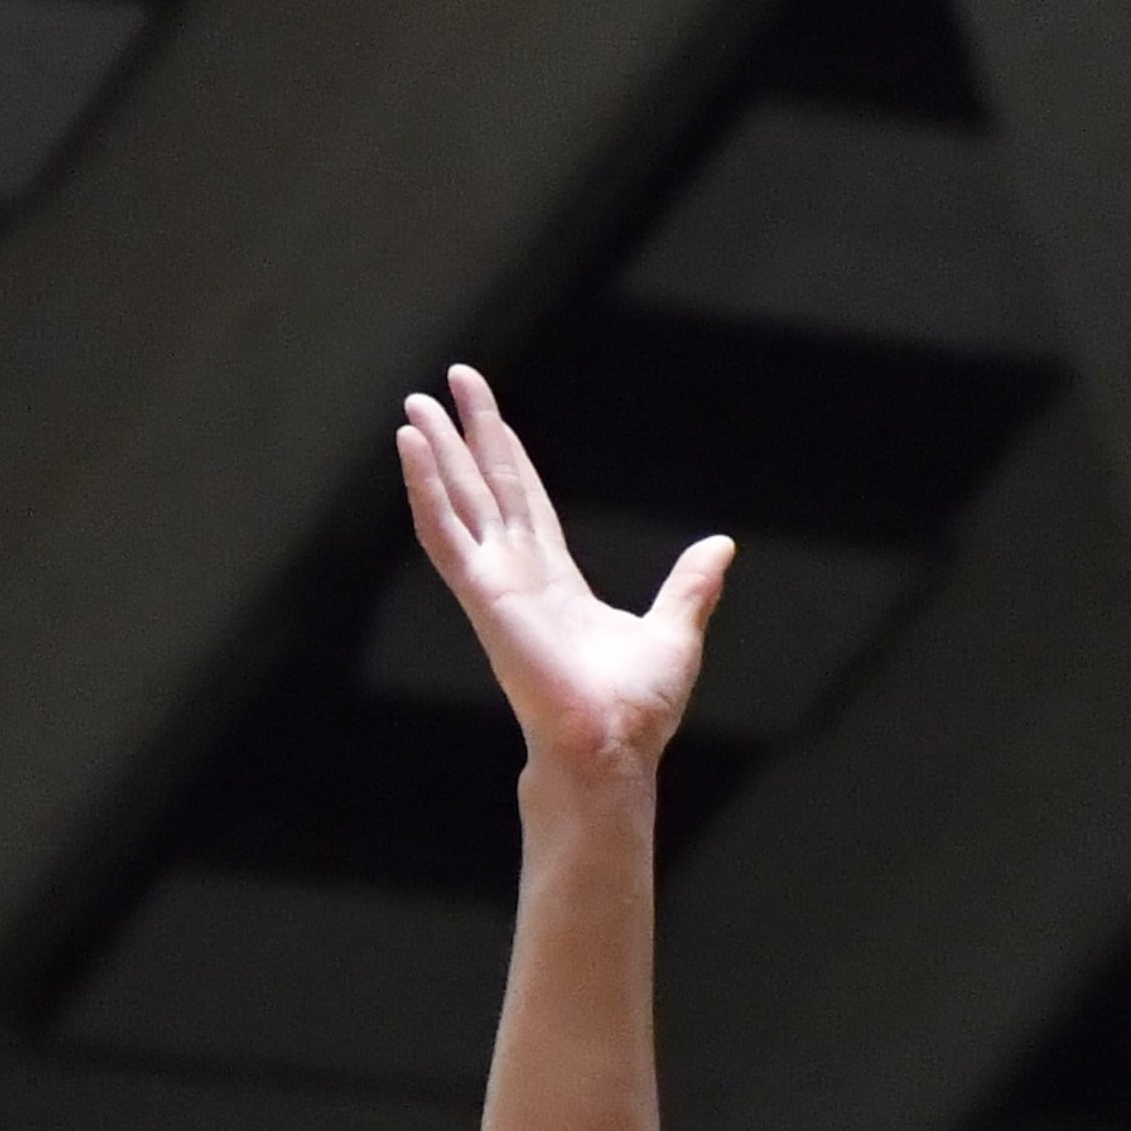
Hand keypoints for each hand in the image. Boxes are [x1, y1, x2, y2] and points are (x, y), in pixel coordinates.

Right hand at [395, 364, 733, 773]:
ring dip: (435, 453)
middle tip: (449, 383)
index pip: (526, 505)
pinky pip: (443, 533)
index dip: (508, 458)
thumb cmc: (635, 709)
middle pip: (488, 488)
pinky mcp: (481, 594)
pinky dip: (424, 489)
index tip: (491, 418)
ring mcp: (494, 583)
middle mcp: (518, 576)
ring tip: (415, 405)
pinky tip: (410, 448)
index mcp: (556, 582)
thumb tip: (720, 547)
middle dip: (468, 436)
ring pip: (458, 501)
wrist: (610, 747)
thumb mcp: (675, 631)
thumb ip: (691, 586)